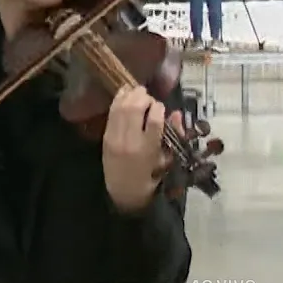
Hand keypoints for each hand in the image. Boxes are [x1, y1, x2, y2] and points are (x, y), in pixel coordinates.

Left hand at [102, 86, 184, 212]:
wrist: (123, 190)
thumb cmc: (150, 175)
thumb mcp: (167, 158)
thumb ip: (173, 135)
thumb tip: (176, 114)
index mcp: (148, 149)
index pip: (155, 120)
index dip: (159, 108)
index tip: (161, 107)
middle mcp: (131, 141)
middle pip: (136, 108)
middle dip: (144, 98)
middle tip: (149, 98)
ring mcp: (115, 137)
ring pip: (122, 107)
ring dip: (131, 95)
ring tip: (138, 93)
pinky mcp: (105, 136)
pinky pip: (111, 112)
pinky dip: (118, 99)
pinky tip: (125, 93)